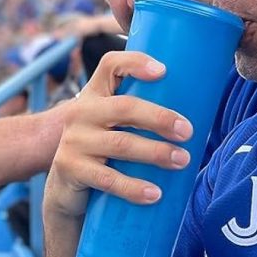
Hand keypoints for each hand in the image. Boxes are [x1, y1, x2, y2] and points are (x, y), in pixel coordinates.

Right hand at [45, 51, 192, 220]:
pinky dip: (134, 187)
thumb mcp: (112, 127)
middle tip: (187, 131)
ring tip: (182, 160)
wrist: (65, 189)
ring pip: (121, 144)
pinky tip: (155, 194)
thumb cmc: (102, 153)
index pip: (110, 65)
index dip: (135, 63)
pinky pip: (108, 178)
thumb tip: (190, 121)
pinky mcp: (70, 168)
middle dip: (160, 118)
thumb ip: (137, 117)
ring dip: (156, 152)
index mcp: (95, 95)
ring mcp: (74, 140)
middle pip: (124, 107)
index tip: (163, 71)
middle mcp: (81, 112)